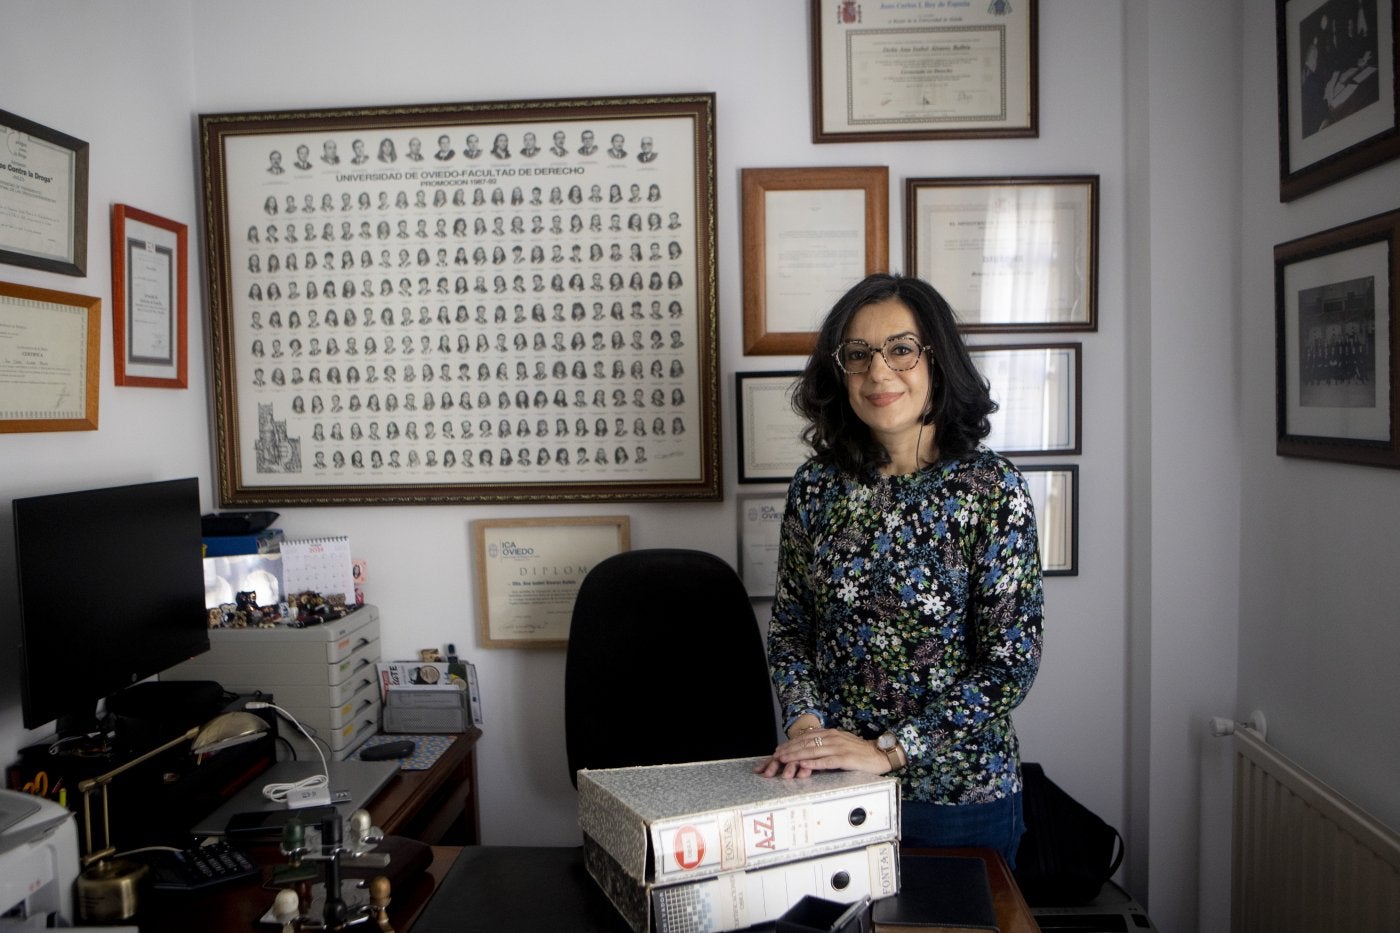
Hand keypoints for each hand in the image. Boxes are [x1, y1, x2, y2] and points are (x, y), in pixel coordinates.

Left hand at [753, 728, 887, 779]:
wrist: (880, 754)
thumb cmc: (860, 752)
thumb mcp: (840, 743)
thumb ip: (826, 744)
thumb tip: (809, 750)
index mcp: (830, 734)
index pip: (806, 737)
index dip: (790, 743)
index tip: (777, 750)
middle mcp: (832, 738)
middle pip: (806, 743)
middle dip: (788, 750)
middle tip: (774, 757)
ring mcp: (839, 747)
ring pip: (813, 751)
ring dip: (796, 755)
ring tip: (783, 760)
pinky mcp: (846, 759)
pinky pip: (827, 761)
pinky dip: (814, 763)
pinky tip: (803, 766)